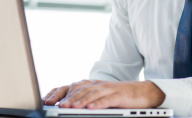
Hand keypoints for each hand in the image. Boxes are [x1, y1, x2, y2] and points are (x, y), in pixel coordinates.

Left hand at [42, 79, 164, 108]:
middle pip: (82, 89)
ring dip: (80, 100)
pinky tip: (91, 108)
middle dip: (68, 97)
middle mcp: (100, 84)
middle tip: (57, 105)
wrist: (141, 92)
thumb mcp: (102, 95)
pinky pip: (107, 99)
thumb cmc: (120, 95)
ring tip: (70, 107)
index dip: (62, 91)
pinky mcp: (119, 95)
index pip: (75, 86)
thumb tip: (71, 104)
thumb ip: (88, 97)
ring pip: (92, 94)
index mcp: (94, 84)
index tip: (50, 99)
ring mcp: (110, 89)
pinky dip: (98, 103)